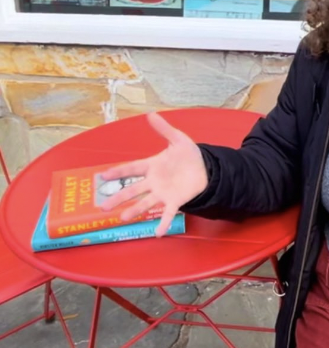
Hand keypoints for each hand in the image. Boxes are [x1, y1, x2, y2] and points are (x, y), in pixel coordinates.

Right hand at [98, 112, 208, 236]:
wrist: (206, 169)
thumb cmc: (188, 155)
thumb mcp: (177, 139)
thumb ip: (164, 129)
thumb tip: (151, 114)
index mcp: (152, 166)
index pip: (132, 168)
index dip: (118, 172)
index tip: (103, 176)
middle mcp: (154, 181)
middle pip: (133, 189)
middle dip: (118, 197)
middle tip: (103, 206)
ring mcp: (163, 193)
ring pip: (145, 203)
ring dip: (134, 210)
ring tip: (122, 218)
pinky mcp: (175, 201)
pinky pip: (168, 213)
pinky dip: (163, 223)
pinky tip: (158, 233)